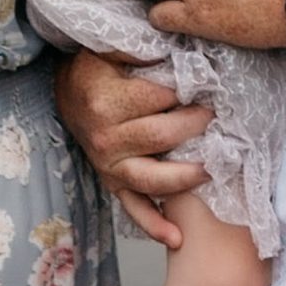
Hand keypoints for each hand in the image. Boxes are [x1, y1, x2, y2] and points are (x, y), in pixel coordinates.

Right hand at [55, 45, 211, 248]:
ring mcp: (109, 166)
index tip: (206, 85)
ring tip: (211, 170)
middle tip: (217, 116)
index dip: (186, 92)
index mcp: (106, 102)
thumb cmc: (96, 68)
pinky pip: (133, 209)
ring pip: (152, 180)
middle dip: (195, 126)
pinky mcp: (112, 183)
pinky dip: (154, 225)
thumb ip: (139, 48)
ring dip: (184, 178)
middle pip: (161, 137)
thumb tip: (174, 51)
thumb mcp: (111, 47)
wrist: (68, 93)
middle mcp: (106, 139)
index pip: (159, 99)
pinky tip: (176, 237)